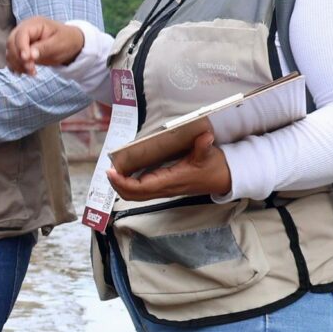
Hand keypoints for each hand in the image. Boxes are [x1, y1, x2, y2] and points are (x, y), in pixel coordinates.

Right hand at [8, 16, 85, 74]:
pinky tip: (23, 72)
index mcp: (34, 24)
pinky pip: (11, 58)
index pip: (21, 34)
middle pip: (11, 43)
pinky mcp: (20, 49)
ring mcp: (21, 39)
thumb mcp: (59, 44)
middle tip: (31, 69)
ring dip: (17, 64)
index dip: (21, 47)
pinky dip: (15, 66)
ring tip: (31, 72)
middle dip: (18, 58)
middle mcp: (24, 30)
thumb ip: (44, 48)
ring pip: (10, 52)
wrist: (70, 43)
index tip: (27, 60)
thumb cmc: (66, 40)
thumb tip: (30, 56)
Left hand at [106, 119, 233, 201]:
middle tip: (108, 171)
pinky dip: (130, 186)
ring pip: (137, 195)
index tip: (112, 172)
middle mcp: (165, 188)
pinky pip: (143, 191)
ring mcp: (164, 190)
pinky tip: (124, 175)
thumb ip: (203, 146)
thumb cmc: (215, 167)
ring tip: (113, 173)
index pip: (142, 187)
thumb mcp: (209, 154)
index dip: (124, 182)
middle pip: (134, 194)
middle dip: (118, 185)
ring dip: (122, 186)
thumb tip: (204, 136)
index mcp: (172, 180)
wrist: (224, 179)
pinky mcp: (165, 188)